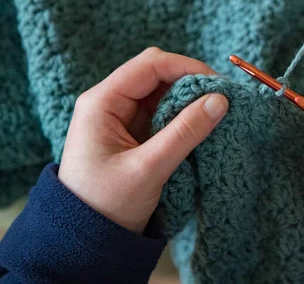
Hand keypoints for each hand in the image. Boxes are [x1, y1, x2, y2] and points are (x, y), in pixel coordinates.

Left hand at [59, 48, 228, 233]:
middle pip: (157, 72)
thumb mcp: (148, 168)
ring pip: (162, 91)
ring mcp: (122, 116)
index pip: (150, 65)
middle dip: (190, 80)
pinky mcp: (133, 132)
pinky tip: (200, 124)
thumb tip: (220, 100)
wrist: (83, 238)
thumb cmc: (106, 204)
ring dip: (189, 98)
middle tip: (220, 97)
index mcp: (102, 103)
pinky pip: (163, 111)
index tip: (219, 84)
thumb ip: (185, 132)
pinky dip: (183, 114)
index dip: (187, 68)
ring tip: (215, 111)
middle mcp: (110, 102)